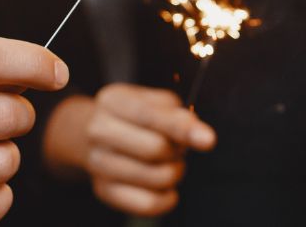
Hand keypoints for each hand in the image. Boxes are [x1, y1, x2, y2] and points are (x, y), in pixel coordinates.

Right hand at [78, 84, 214, 215]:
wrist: (99, 134)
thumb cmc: (137, 116)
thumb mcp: (155, 101)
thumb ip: (176, 114)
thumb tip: (196, 134)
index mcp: (113, 100)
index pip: (149, 116)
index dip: (181, 128)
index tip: (208, 140)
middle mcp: (98, 131)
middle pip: (155, 149)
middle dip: (177, 150)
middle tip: (177, 148)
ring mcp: (97, 162)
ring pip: (155, 178)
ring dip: (174, 173)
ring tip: (169, 163)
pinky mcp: (103, 190)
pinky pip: (147, 204)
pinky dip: (167, 199)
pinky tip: (167, 188)